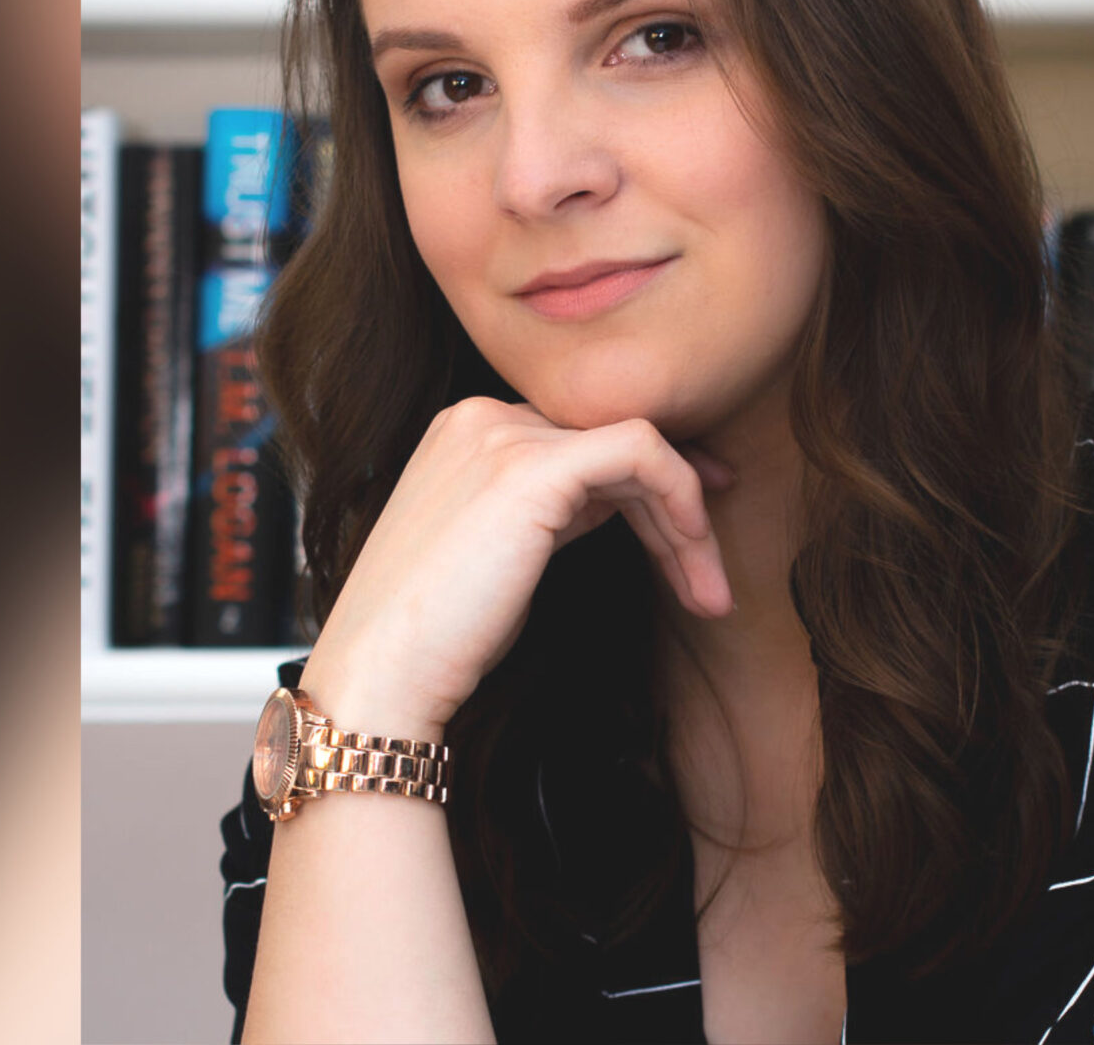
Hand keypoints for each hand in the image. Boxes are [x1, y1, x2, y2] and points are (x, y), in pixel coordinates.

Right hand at [299, 398, 735, 738]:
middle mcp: (480, 417)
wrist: (382, 677)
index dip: (647, 480)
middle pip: (612, 442)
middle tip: (711, 575)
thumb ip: (550, 510)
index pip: (580, 437)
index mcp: (464, 431)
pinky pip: (644, 453)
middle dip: (677, 505)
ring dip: (688, 523)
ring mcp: (503, 435)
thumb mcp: (501, 555)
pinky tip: (693, 561)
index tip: (691, 531)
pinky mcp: (531, 468)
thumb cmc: (437, 640)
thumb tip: (614, 501)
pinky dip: (682, 500)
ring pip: (639, 447)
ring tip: (711, 595)